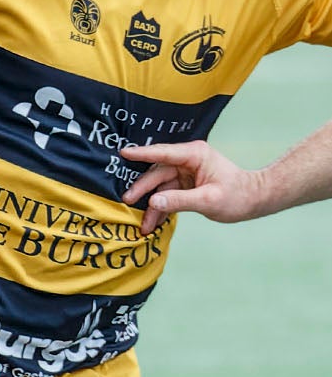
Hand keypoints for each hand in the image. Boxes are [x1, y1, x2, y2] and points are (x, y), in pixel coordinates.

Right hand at [121, 141, 267, 234]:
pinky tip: (152, 223)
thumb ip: (179, 200)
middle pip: (157, 173)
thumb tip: (153, 202)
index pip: (163, 153)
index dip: (142, 154)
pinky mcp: (183, 185)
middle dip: (143, 189)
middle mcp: (187, 161)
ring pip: (159, 187)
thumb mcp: (209, 200)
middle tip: (128, 201)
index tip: (123, 153)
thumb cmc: (238, 197)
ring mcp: (184, 173)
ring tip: (142, 224)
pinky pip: (166, 195)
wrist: (254, 201)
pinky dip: (160, 209)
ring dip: (151, 205)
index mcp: (194, 155)